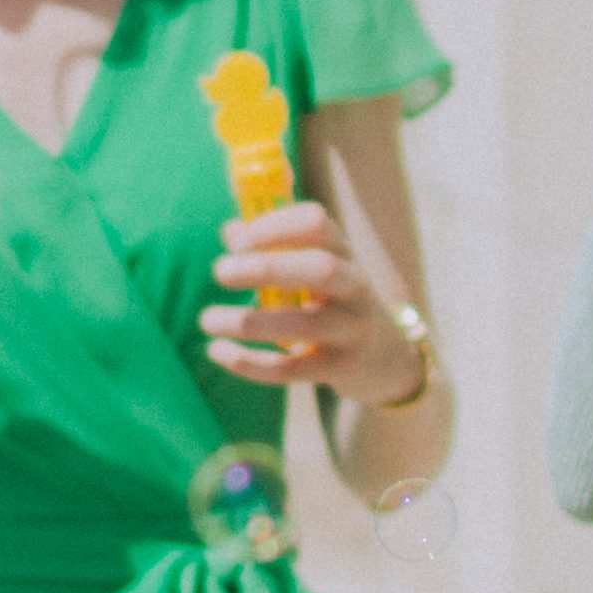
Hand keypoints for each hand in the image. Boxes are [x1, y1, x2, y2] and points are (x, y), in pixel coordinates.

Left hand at [205, 197, 427, 404]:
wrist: (386, 358)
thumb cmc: (333, 301)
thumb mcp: (314, 270)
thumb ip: (272, 248)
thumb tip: (229, 229)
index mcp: (343, 252)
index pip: (316, 223)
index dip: (273, 227)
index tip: (236, 244)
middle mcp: (354, 286)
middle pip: (320, 268)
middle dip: (266, 268)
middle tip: (219, 272)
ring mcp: (352, 329)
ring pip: (305, 324)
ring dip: (249, 322)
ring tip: (206, 320)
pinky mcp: (341, 368)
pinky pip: (292, 369)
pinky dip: (250, 363)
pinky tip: (216, 351)